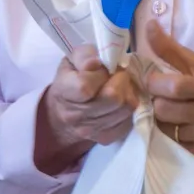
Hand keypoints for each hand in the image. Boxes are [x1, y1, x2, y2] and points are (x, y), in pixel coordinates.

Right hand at [34, 44, 139, 173]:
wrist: (63, 111)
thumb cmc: (71, 79)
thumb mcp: (72, 60)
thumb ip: (84, 55)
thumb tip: (96, 62)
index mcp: (64, 92)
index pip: (86, 86)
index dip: (100, 73)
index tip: (101, 66)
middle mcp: (76, 116)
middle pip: (113, 98)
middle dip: (121, 80)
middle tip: (116, 74)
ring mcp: (92, 130)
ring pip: (126, 108)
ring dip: (128, 92)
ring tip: (119, 86)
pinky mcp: (106, 138)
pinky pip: (129, 120)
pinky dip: (128, 107)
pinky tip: (120, 101)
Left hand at [144, 21, 193, 169]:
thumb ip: (174, 50)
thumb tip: (149, 25)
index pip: (174, 86)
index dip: (155, 83)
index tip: (154, 80)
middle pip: (163, 108)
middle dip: (157, 101)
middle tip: (162, 97)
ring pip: (165, 128)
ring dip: (163, 119)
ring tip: (172, 112)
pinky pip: (175, 146)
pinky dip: (173, 136)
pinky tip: (180, 128)